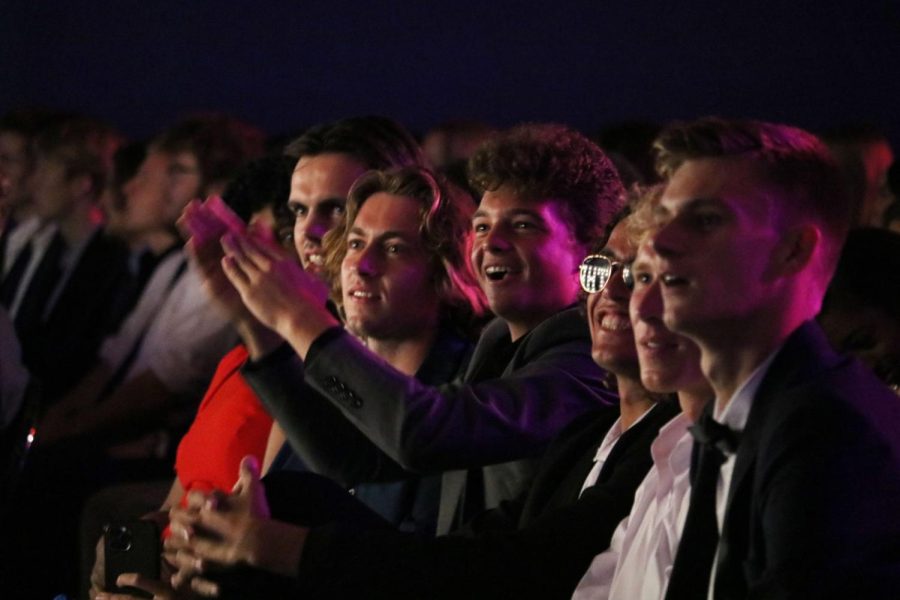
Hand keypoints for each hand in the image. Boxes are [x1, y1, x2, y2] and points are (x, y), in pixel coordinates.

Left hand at [94, 571, 197, 598]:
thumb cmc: (200, 597)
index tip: (120, 578)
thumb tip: (169, 554)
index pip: (145, 583)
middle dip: (113, 599)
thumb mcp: (195, 582)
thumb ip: (184, 569)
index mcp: (168, 593)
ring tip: (99, 599)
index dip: (131, 580)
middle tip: (97, 596)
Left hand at [165, 457, 306, 592]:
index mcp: (206, 503)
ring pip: (174, 538)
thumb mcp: (253, 490)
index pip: (193, 496)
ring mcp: (195, 539)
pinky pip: (181, 561)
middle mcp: (196, 520)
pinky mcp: (197, 557)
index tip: (195, 503)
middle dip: (176, 517)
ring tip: (173, 542)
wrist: (253, 541)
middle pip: (177, 515)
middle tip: (177, 520)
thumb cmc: (252, 514)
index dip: (194, 499)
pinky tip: (178, 565)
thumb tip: (247, 457)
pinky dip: (179, 563)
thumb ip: (248, 473)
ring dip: (173, 539)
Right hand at [179, 197, 253, 323]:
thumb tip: (258, 222)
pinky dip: (196, 254)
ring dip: (193, 233)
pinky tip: (191, 242)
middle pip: (208, 235)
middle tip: (191, 205)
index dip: (216, 215)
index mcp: (233, 252)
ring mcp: (214, 270)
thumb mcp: (262, 262)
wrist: (263, 310)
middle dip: (199, 220)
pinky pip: (201, 267)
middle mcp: (221, 259)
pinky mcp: (210, 283)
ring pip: (201, 248)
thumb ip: (258, 242)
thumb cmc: (263, 287)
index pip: (223, 229)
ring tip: (186, 219)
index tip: (210, 199)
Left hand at [220, 227, 337, 356]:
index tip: (248, 236)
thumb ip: (312, 274)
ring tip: (225, 241)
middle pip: (251, 250)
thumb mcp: (315, 282)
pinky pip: (236, 275)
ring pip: (241, 259)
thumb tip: (314, 270)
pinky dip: (230, 266)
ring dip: (232, 248)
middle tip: (231, 234)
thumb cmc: (311, 303)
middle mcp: (270, 266)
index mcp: (285, 263)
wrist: (299, 316)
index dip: (255, 241)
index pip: (266, 247)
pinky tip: (225, 260)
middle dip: (240, 241)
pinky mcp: (249, 291)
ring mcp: (258, 278)